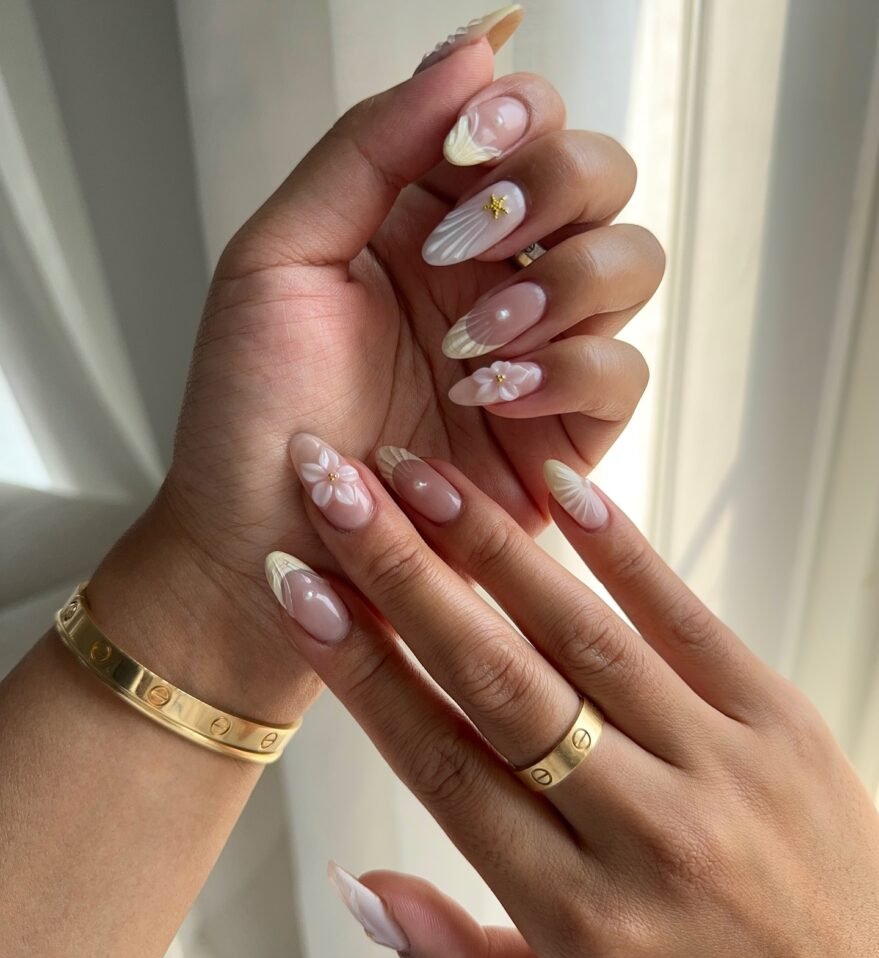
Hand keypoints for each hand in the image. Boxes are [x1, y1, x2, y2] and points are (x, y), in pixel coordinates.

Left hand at [89, 20, 662, 721]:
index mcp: (424, 218)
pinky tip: (494, 399)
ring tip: (471, 346)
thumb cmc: (253, 416)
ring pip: (631, 264)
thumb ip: (368, 146)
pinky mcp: (563, 430)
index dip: (517, 118)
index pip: (522, 121)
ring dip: (562, 287)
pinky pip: (623, 372)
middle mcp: (492, 273)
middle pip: (601, 176)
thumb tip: (474, 47)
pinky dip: (572, 373)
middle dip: (551, 193)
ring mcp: (534, 350)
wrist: (269, 547)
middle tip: (470, 248)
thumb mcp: (279, 258)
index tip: (462, 156)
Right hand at [266, 435, 878, 957]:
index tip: (302, 592)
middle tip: (338, 495)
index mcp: (578, 916)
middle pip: (496, 681)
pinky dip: (617, 546)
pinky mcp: (780, 718)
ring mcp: (717, 764)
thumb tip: (362, 889)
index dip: (360, 671)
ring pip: (580, 635)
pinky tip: (558, 487)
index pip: (441, 763)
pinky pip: (686, 617)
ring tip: (420, 478)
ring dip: (491, 548)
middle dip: (402, 577)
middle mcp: (642, 831)